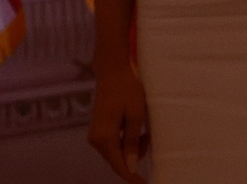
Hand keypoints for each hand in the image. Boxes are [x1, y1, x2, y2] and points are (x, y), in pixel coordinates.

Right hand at [87, 59, 149, 181]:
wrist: (113, 72)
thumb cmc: (128, 90)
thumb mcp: (136, 116)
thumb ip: (133, 142)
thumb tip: (131, 165)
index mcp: (104, 138)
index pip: (119, 165)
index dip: (131, 176)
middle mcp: (96, 140)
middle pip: (118, 159)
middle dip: (135, 157)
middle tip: (150, 140)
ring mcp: (96, 135)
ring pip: (117, 151)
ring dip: (134, 147)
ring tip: (146, 131)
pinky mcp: (100, 129)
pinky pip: (115, 143)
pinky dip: (129, 140)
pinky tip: (139, 129)